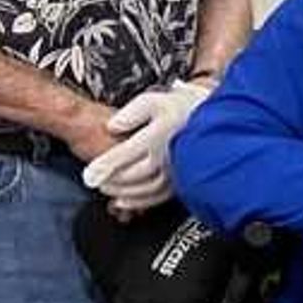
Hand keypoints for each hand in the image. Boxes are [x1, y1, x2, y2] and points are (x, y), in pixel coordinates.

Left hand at [78, 77, 211, 214]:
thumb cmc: (183, 108)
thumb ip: (131, 113)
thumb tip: (112, 125)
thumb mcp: (154, 100)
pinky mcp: (182, 179)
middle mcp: (167, 157)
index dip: (104, 166)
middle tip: (93, 180)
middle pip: (132, 174)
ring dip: (122, 192)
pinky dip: (139, 202)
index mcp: (157, 136)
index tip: (89, 174)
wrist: (213, 118)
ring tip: (106, 189)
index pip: (124, 154)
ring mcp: (176, 171)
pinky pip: (159, 196)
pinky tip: (125, 202)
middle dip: (110, 180)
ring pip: (145, 188)